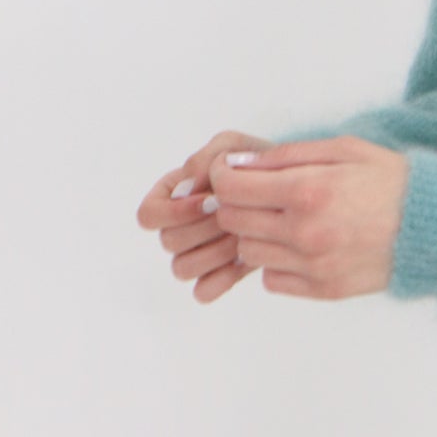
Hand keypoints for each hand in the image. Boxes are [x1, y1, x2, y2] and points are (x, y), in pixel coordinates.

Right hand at [136, 129, 274, 304]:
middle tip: (237, 214)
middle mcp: (177, 227)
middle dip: (205, 228)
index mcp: (172, 195)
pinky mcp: (216, 275)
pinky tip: (245, 257)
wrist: (288, 188)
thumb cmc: (254, 163)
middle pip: (169, 242)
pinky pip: (203, 291)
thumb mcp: (231, 145)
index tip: (210, 200)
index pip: (148, 215)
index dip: (174, 212)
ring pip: (182, 269)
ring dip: (215, 252)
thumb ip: (204, 159)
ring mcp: (195, 254)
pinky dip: (222, 277)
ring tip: (243, 234)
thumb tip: (184, 189)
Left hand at [203, 134, 409, 299]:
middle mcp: (305, 232)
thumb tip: (239, 163)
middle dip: (237, 203)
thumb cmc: (392, 179)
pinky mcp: (323, 290)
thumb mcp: (344, 149)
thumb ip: (288, 155)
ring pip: (248, 253)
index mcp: (308, 191)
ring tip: (282, 219)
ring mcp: (313, 266)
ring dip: (255, 234)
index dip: (224, 176)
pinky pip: (273, 280)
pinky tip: (299, 244)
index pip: (234, 188)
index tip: (232, 172)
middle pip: (234, 222)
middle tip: (256, 193)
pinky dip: (277, 262)